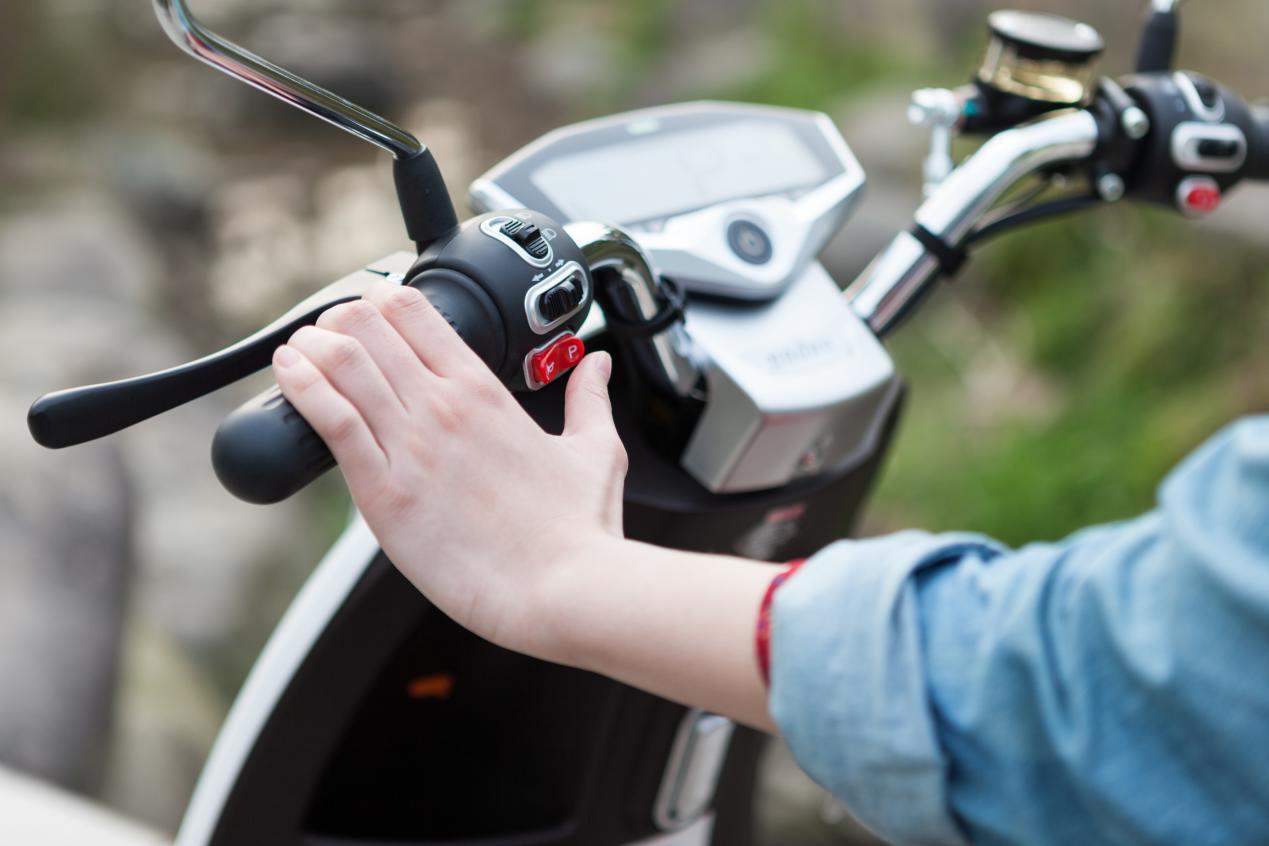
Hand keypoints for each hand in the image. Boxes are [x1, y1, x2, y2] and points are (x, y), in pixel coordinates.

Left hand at [271, 280, 627, 660]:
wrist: (565, 589)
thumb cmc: (580, 529)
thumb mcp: (596, 449)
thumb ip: (589, 399)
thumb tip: (596, 366)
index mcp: (486, 391)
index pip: (416, 312)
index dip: (382, 300)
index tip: (369, 311)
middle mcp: (443, 406)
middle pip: (369, 328)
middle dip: (339, 320)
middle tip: (328, 331)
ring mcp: (411, 446)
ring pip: (342, 365)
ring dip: (312, 347)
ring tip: (298, 348)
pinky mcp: (385, 492)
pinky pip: (332, 421)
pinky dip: (302, 387)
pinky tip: (287, 372)